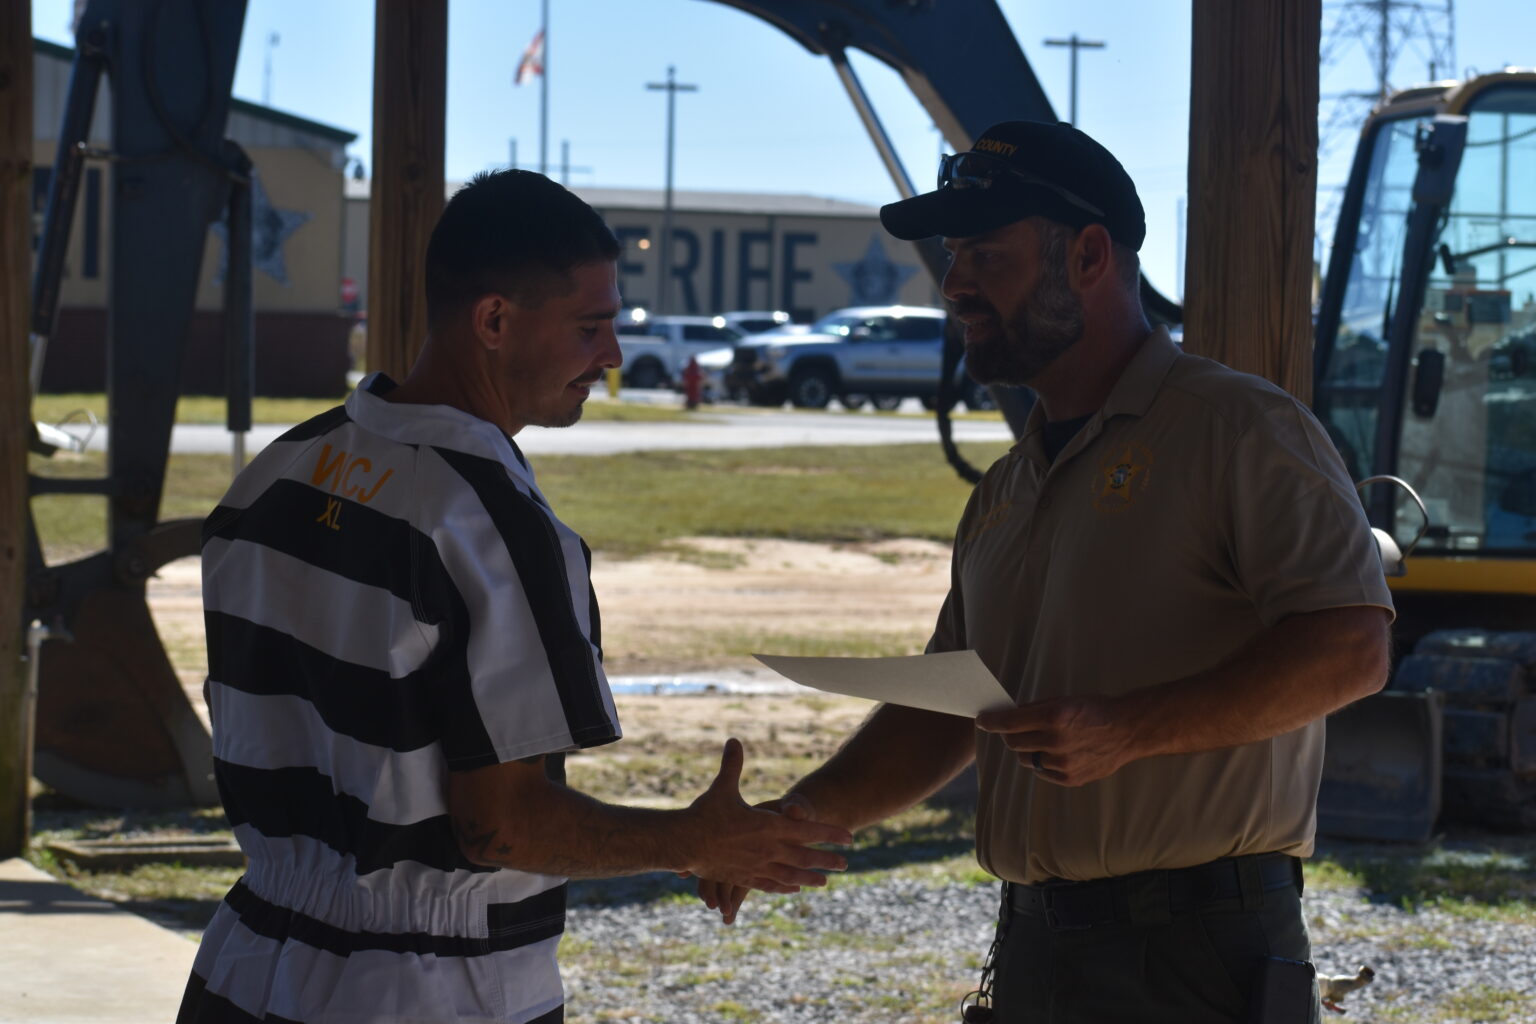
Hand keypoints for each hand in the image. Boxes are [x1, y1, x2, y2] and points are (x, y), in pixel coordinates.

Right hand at [684, 741, 848, 899]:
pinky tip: (792, 888)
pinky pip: (769, 884)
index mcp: (768, 826)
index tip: (850, 838)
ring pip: (790, 875)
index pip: (808, 831)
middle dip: (827, 859)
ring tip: (824, 882)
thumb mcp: (722, 788)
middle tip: (845, 864)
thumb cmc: (703, 815)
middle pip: (805, 857)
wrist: (684, 844)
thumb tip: (734, 740)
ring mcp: (757, 866)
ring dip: (809, 878)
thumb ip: (732, 765)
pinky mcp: (744, 877)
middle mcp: (768, 849)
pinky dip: (784, 886)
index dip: (830, 834)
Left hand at [975, 695, 1135, 786]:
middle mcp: (1056, 741)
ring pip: (1025, 759)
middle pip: (1013, 743)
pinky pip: (1041, 772)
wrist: (1127, 730)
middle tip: (1012, 729)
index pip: (1009, 722)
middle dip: (1008, 735)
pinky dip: (1041, 762)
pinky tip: (1053, 753)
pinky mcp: (1069, 778)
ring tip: (1040, 740)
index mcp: (1053, 716)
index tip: (982, 720)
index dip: (991, 721)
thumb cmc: (1094, 710)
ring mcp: (1063, 763)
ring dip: (1026, 749)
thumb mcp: (1063, 700)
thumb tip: (1009, 715)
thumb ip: (1035, 709)